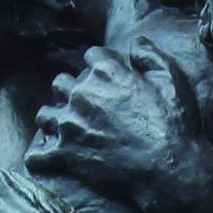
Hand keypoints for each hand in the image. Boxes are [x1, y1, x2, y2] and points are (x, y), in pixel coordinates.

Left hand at [27, 44, 196, 200]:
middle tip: (86, 106)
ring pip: (45, 115)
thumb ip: (150, 55)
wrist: (169, 170)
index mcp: (106, 72)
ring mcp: (70, 125)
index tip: (108, 78)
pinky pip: (37, 154)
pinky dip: (42, 156)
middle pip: (60, 83)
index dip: (100, 66)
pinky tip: (51, 157)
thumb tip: (135, 42)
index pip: (91, 56)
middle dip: (71, 91)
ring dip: (54, 119)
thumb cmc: (175, 125)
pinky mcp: (65, 155)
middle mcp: (82, 94)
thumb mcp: (173, 80)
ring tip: (66, 129)